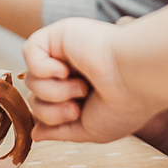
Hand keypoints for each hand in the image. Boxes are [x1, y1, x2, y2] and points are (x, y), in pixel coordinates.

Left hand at [22, 18, 158, 142]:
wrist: (137, 78)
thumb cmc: (124, 105)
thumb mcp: (92, 130)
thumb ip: (61, 131)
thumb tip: (35, 133)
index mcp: (80, 89)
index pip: (45, 105)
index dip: (51, 118)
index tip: (76, 117)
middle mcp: (71, 69)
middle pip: (34, 96)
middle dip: (51, 111)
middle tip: (77, 107)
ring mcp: (64, 51)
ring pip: (30, 78)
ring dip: (52, 92)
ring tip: (81, 88)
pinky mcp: (59, 34)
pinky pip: (30, 50)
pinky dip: (43, 67)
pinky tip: (65, 70)